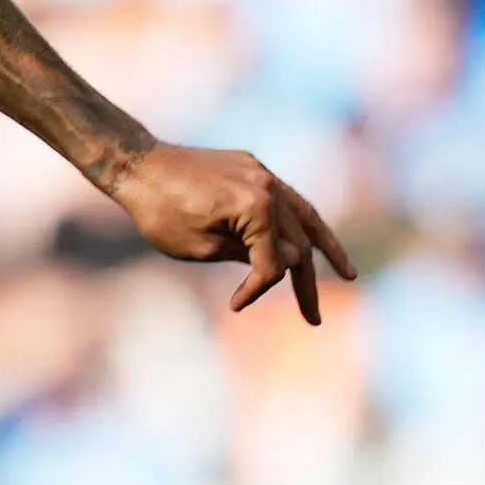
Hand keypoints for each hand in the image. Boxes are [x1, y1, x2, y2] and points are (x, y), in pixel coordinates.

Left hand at [104, 144, 354, 323]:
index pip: (273, 262)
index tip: (234, 305)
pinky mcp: (252, 169)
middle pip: (297, 243)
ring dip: (326, 247)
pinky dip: (300, 221)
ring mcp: (263, 174)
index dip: (257, 289)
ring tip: (348, 274)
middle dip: (303, 284)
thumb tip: (282, 262)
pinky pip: (285, 199)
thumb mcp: (199, 247)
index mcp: (257, 207)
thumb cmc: (159, 210)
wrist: (136, 164)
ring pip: (304, 217)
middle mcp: (269, 186)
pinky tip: (311, 238)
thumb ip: (244, 256)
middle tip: (313, 320)